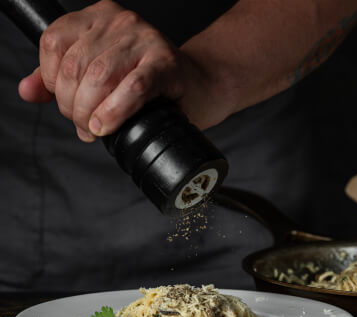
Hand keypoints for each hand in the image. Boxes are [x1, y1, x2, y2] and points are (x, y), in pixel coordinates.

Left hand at [18, 0, 230, 140]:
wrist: (199, 86)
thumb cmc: (152, 85)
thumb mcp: (102, 75)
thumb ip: (61, 79)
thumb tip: (27, 90)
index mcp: (98, 17)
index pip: (54, 43)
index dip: (52, 82)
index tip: (67, 105)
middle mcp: (120, 20)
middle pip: (75, 65)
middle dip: (72, 106)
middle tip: (83, 125)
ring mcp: (145, 39)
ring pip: (99, 77)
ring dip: (90, 112)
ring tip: (96, 128)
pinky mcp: (166, 63)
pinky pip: (132, 88)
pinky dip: (115, 111)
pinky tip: (106, 126)